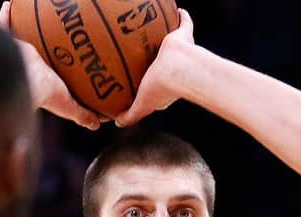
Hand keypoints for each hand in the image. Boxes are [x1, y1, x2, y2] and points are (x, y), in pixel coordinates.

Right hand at [0, 2, 99, 129]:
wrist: (24, 79)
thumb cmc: (44, 93)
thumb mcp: (68, 106)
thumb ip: (81, 114)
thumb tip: (96, 124)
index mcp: (40, 81)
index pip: (49, 73)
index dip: (54, 65)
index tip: (64, 58)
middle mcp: (27, 66)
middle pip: (35, 50)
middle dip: (40, 42)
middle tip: (54, 30)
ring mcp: (16, 54)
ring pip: (19, 35)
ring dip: (23, 24)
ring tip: (34, 12)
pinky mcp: (8, 43)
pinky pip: (4, 24)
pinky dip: (6, 14)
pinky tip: (11, 2)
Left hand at [114, 8, 196, 127]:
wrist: (179, 70)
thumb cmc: (161, 88)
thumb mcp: (142, 105)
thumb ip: (131, 114)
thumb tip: (115, 121)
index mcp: (166, 81)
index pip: (155, 78)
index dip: (148, 75)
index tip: (138, 71)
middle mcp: (173, 65)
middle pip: (161, 57)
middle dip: (155, 53)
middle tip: (143, 48)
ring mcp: (181, 50)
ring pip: (171, 39)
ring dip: (165, 34)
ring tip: (152, 27)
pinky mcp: (184, 35)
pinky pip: (184, 21)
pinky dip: (182, 16)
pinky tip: (175, 9)